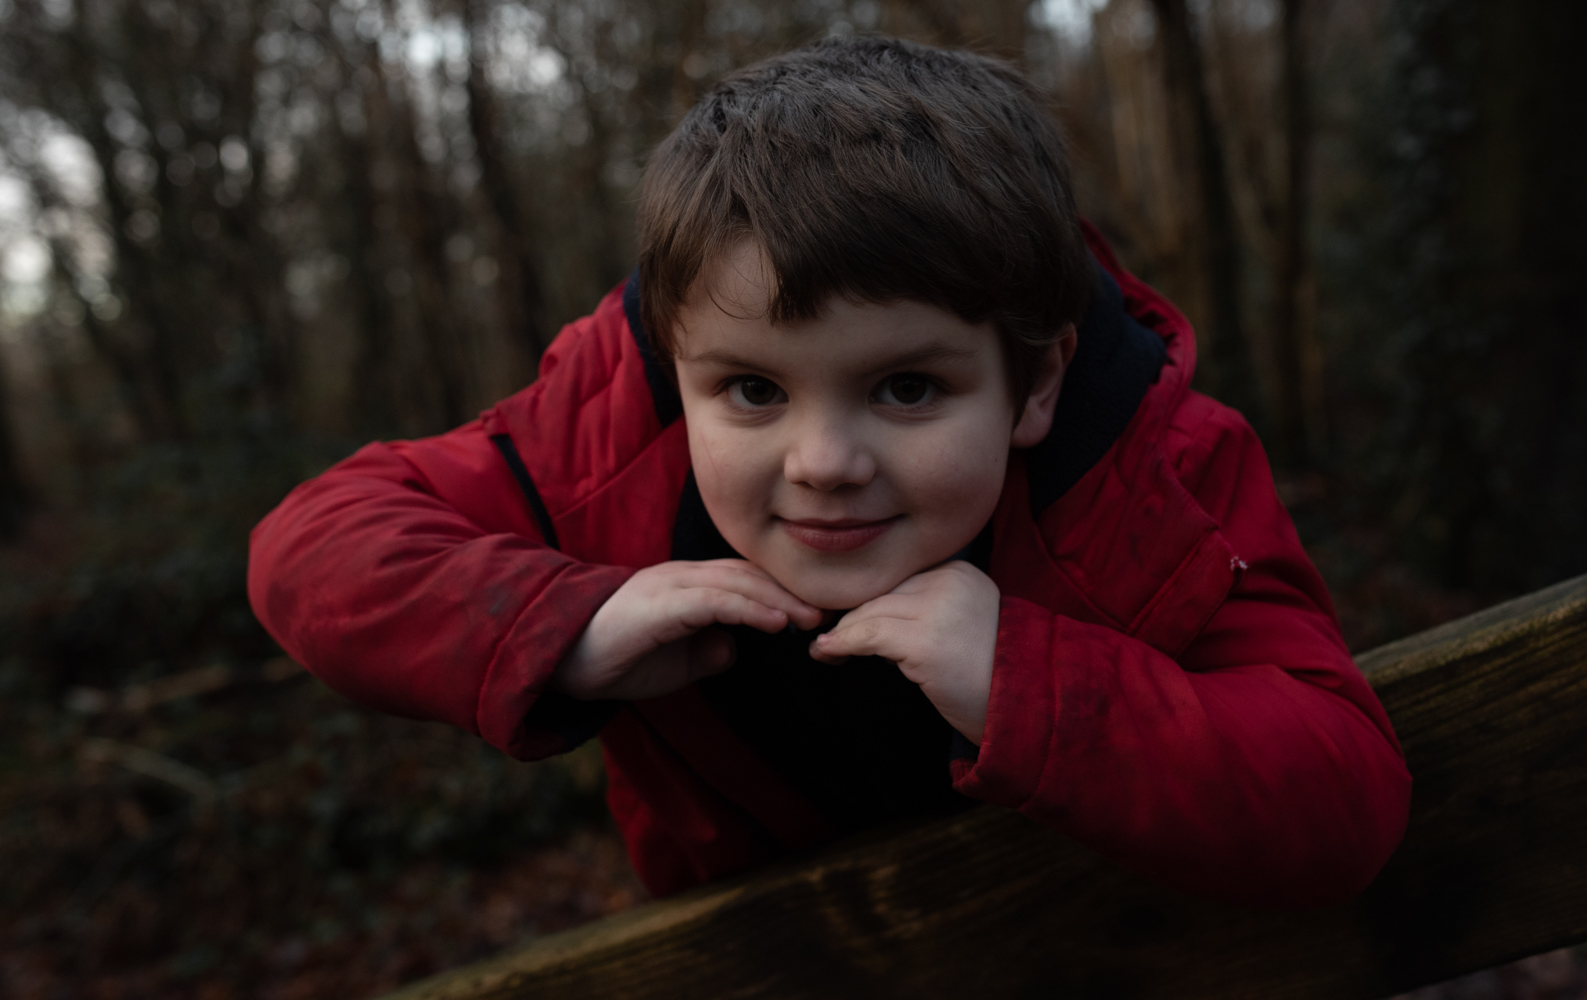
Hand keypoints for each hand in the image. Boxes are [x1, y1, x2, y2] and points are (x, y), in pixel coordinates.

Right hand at [557, 559, 822, 700]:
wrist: (559, 659)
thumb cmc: (614, 659)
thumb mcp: (673, 662)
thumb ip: (705, 650)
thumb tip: (734, 648)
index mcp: (687, 587)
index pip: (743, 580)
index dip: (781, 593)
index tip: (815, 613)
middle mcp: (682, 577)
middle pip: (747, 574)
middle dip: (790, 591)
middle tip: (829, 612)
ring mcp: (671, 584)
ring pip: (735, 581)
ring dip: (778, 598)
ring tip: (812, 617)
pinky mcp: (661, 602)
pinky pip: (713, 600)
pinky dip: (749, 608)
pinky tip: (776, 621)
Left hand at [809, 561, 999, 743]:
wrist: (1024, 707)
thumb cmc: (990, 675)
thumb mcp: (961, 626)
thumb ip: (924, 611)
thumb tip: (867, 620)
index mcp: (960, 572)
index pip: (899, 581)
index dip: (869, 603)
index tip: (847, 624)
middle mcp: (950, 581)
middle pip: (882, 594)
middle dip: (851, 618)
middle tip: (827, 641)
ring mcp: (938, 608)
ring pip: (871, 611)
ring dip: (841, 634)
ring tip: (824, 650)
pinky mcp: (925, 640)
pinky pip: (869, 635)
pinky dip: (843, 643)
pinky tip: (827, 652)